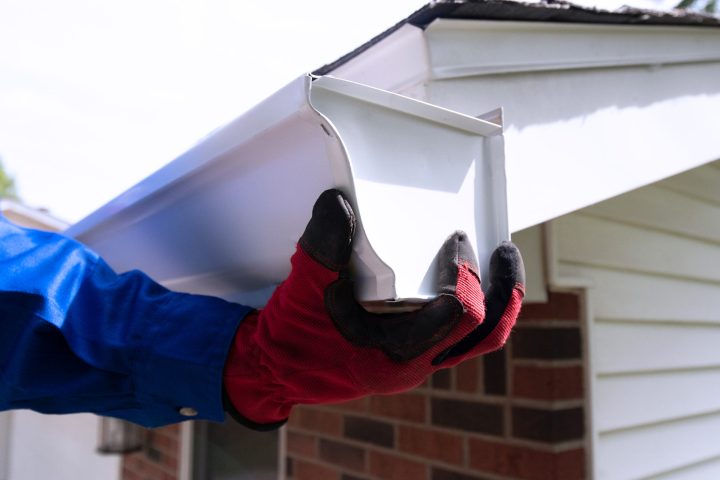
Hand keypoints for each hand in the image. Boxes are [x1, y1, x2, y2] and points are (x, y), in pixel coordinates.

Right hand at [223, 189, 524, 429]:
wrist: (276, 369)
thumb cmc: (291, 337)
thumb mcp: (303, 291)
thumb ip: (321, 249)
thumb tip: (338, 205)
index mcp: (396, 357)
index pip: (457, 321)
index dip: (467, 279)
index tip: (456, 242)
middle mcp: (415, 362)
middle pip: (485, 335)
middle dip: (503, 292)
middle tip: (505, 251)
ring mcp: (416, 357)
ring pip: (476, 337)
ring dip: (494, 299)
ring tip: (499, 259)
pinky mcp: (410, 348)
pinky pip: (457, 331)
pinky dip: (470, 302)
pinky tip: (462, 272)